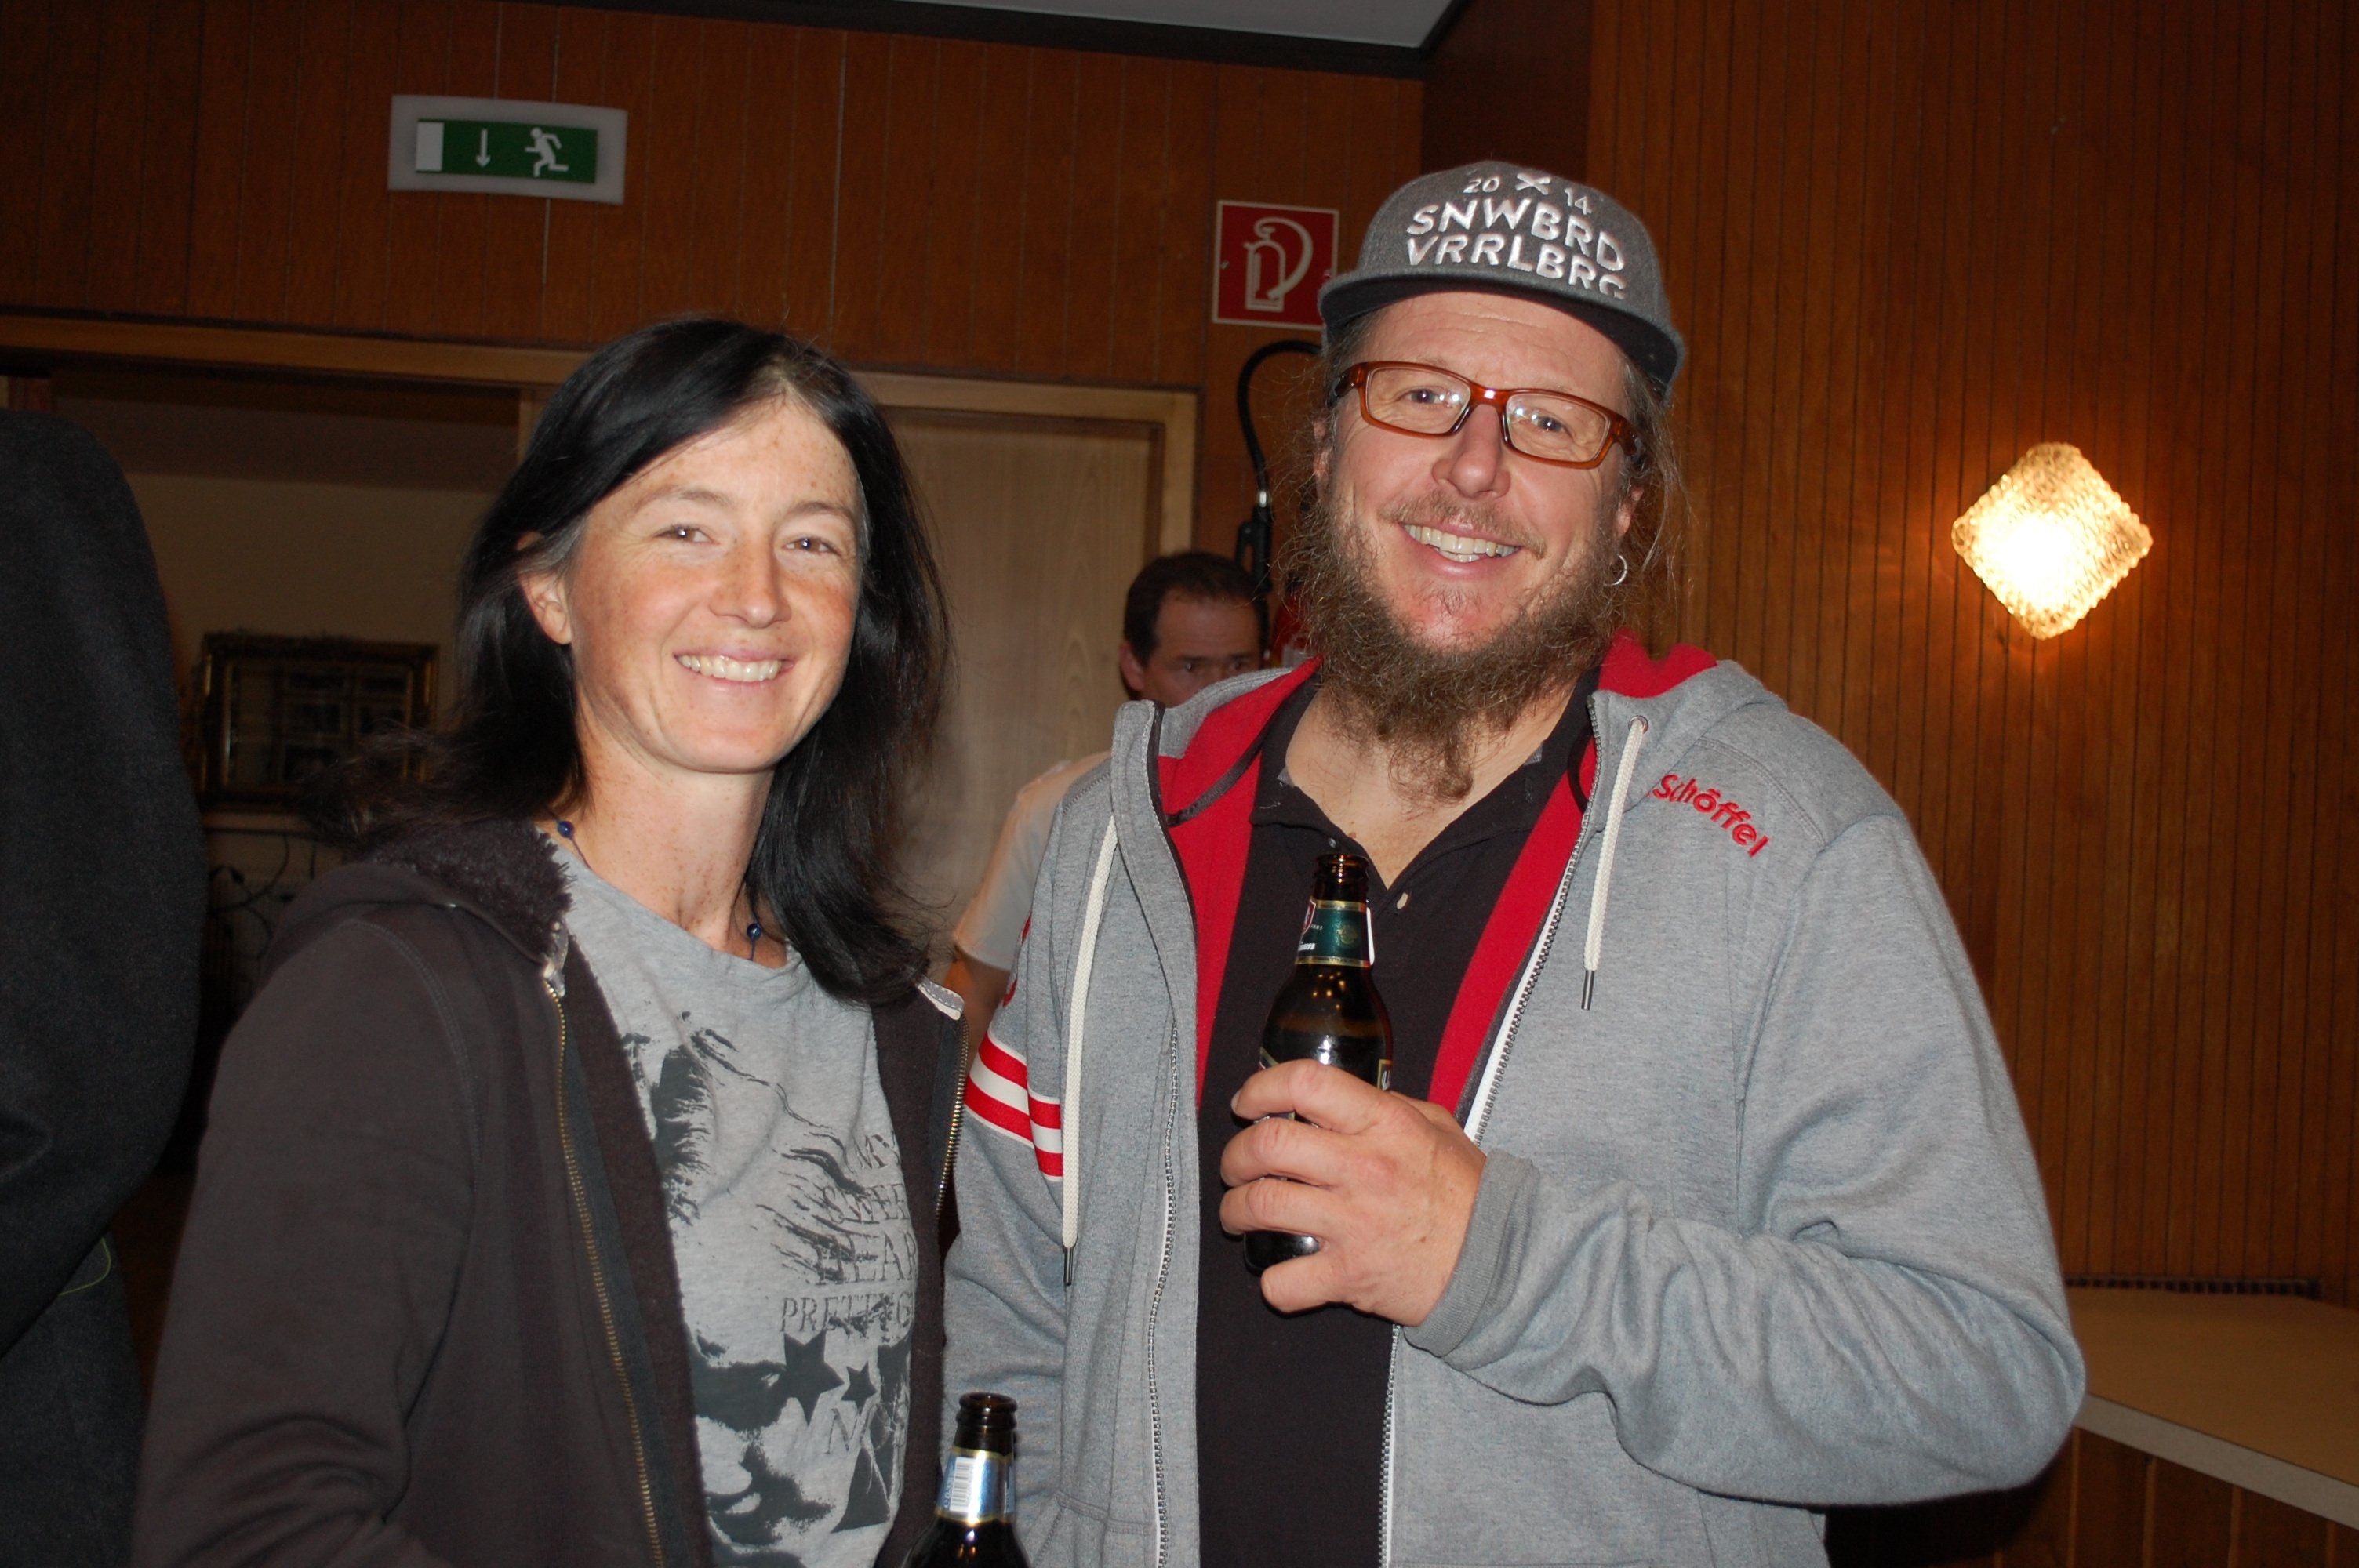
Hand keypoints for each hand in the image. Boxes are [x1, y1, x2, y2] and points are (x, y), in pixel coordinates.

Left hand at [1218, 1059, 1484, 1324]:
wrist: (1501, 1262)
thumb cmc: (1467, 1193)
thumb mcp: (1437, 1127)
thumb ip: (1386, 1107)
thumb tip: (1334, 1098)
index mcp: (1384, 1123)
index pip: (1304, 1084)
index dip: (1261, 1089)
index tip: (1247, 1103)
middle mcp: (1364, 1167)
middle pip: (1267, 1144)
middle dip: (1236, 1155)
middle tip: (1237, 1166)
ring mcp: (1354, 1222)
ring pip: (1261, 1205)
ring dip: (1235, 1210)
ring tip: (1238, 1214)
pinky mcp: (1350, 1275)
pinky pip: (1283, 1280)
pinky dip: (1272, 1281)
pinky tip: (1279, 1273)